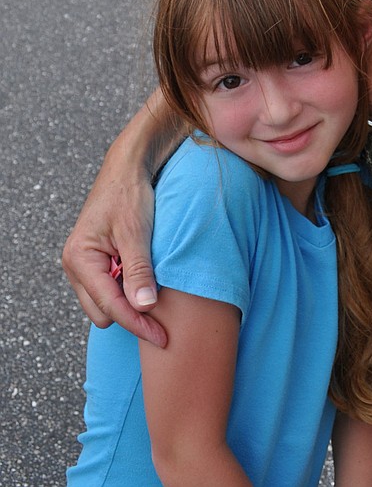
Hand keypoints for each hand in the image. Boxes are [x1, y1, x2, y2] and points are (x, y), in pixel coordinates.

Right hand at [62, 149, 165, 347]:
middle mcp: (75, 265)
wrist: (128, 167)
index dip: (138, 324)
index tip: (163, 337)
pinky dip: (128, 288)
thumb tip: (144, 308)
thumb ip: (139, 270)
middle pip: (103, 313)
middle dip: (131, 314)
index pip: (111, 306)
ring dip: (129, 301)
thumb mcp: (137, 232)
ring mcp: (83, 265)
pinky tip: (145, 277)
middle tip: (163, 310)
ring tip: (155, 287)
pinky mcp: (95, 262)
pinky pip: (109, 288)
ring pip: (105, 304)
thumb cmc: (130, 193)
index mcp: (80, 259)